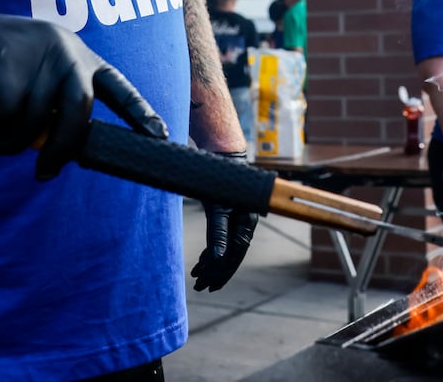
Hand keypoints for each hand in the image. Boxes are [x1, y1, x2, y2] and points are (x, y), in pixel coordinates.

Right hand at [0, 10, 167, 179]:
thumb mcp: (25, 79)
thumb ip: (48, 104)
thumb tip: (62, 148)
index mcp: (75, 53)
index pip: (116, 85)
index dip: (139, 112)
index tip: (160, 136)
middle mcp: (63, 48)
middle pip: (78, 112)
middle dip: (62, 150)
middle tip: (43, 172)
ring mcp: (35, 52)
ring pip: (36, 121)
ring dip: (11, 144)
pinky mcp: (4, 61)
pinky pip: (8, 118)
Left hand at [190, 151, 258, 290]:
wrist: (223, 155)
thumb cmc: (221, 180)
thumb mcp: (217, 207)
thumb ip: (218, 232)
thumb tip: (218, 257)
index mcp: (245, 224)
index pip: (233, 256)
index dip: (221, 273)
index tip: (207, 285)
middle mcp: (245, 224)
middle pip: (230, 255)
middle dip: (214, 272)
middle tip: (198, 286)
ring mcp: (239, 220)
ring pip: (226, 248)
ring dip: (212, 263)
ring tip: (196, 275)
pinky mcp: (230, 215)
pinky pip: (224, 238)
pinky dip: (213, 250)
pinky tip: (203, 259)